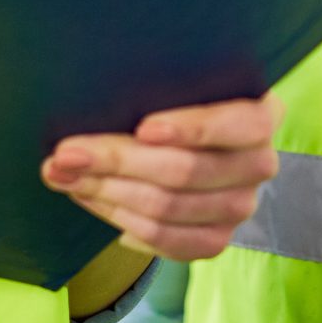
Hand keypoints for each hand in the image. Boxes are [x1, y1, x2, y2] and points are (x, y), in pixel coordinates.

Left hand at [40, 96, 283, 260]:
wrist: (193, 144)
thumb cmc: (177, 100)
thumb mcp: (180, 83)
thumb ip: (157, 83)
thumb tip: (94, 92)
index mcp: (260, 114)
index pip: (238, 123)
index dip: (192, 127)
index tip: (144, 127)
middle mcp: (259, 164)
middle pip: (186, 171)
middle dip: (117, 161)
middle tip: (66, 153)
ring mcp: (240, 207)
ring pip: (166, 208)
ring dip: (105, 192)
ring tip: (61, 175)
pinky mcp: (216, 239)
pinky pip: (164, 239)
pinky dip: (120, 220)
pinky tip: (90, 200)